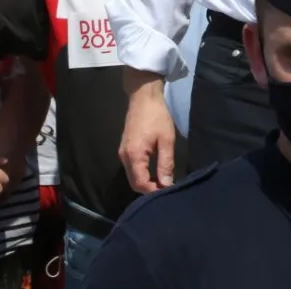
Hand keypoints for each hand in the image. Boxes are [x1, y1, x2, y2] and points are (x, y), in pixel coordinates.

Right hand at [119, 72, 176, 192]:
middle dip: (149, 189)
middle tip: (166, 189)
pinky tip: (154, 172)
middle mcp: (124, 157)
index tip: (167, 192)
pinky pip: (131, 168)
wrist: (143, 97)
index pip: (140, 184)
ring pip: (132, 177)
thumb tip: (166, 184)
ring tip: (162, 182)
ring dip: (145, 182)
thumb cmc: (157, 117)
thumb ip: (166, 164)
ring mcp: (122, 153)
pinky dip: (141, 174)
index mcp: (134, 156)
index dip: (153, 191)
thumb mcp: (166, 140)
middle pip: (134, 183)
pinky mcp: (125, 149)